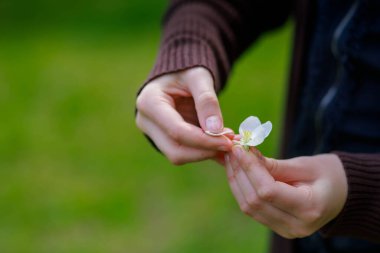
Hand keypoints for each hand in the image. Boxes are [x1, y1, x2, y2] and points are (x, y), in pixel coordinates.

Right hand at [136, 67, 232, 164]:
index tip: (227, 142)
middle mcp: (146, 121)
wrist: (178, 74)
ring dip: (205, 153)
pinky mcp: (163, 140)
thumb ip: (207, 101)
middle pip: (175, 149)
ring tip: (227, 142)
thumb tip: (216, 130)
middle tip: (230, 144)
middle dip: (204, 151)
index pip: (177, 131)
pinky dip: (203, 152)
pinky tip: (220, 146)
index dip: (204, 140)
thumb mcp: (199, 77)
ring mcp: (152, 133)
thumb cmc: (187, 70)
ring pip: (178, 155)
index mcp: (149, 102)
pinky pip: (183, 153)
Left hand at [225, 146, 347, 238]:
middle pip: (254, 201)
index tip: (239, 148)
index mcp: (309, 208)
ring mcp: (285, 229)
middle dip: (239, 173)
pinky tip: (237, 171)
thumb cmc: (328, 174)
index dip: (249, 168)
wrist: (342, 194)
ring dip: (236, 181)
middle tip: (231, 150)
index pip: (267, 191)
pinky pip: (252, 209)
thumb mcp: (305, 165)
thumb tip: (245, 154)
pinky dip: (241, 189)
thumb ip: (274, 165)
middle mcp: (296, 225)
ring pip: (249, 207)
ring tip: (231, 158)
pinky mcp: (277, 227)